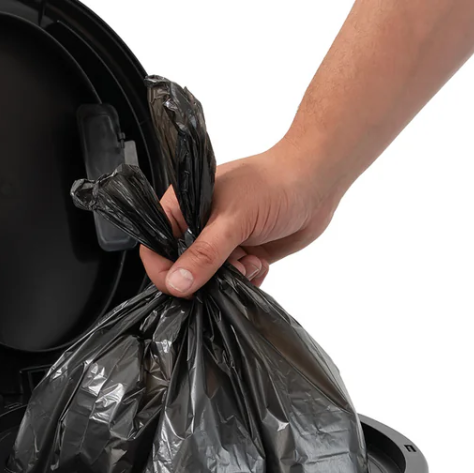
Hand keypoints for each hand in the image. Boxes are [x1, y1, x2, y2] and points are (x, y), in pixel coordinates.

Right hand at [140, 142, 339, 296]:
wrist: (317, 183)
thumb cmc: (275, 184)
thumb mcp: (234, 220)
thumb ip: (204, 254)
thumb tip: (177, 283)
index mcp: (183, 206)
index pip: (156, 245)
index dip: (163, 270)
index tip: (181, 287)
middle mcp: (198, 225)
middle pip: (182, 268)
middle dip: (204, 278)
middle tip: (228, 270)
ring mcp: (220, 242)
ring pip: (209, 280)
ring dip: (229, 280)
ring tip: (249, 262)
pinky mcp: (241, 255)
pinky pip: (232, 283)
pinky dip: (246, 280)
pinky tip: (259, 263)